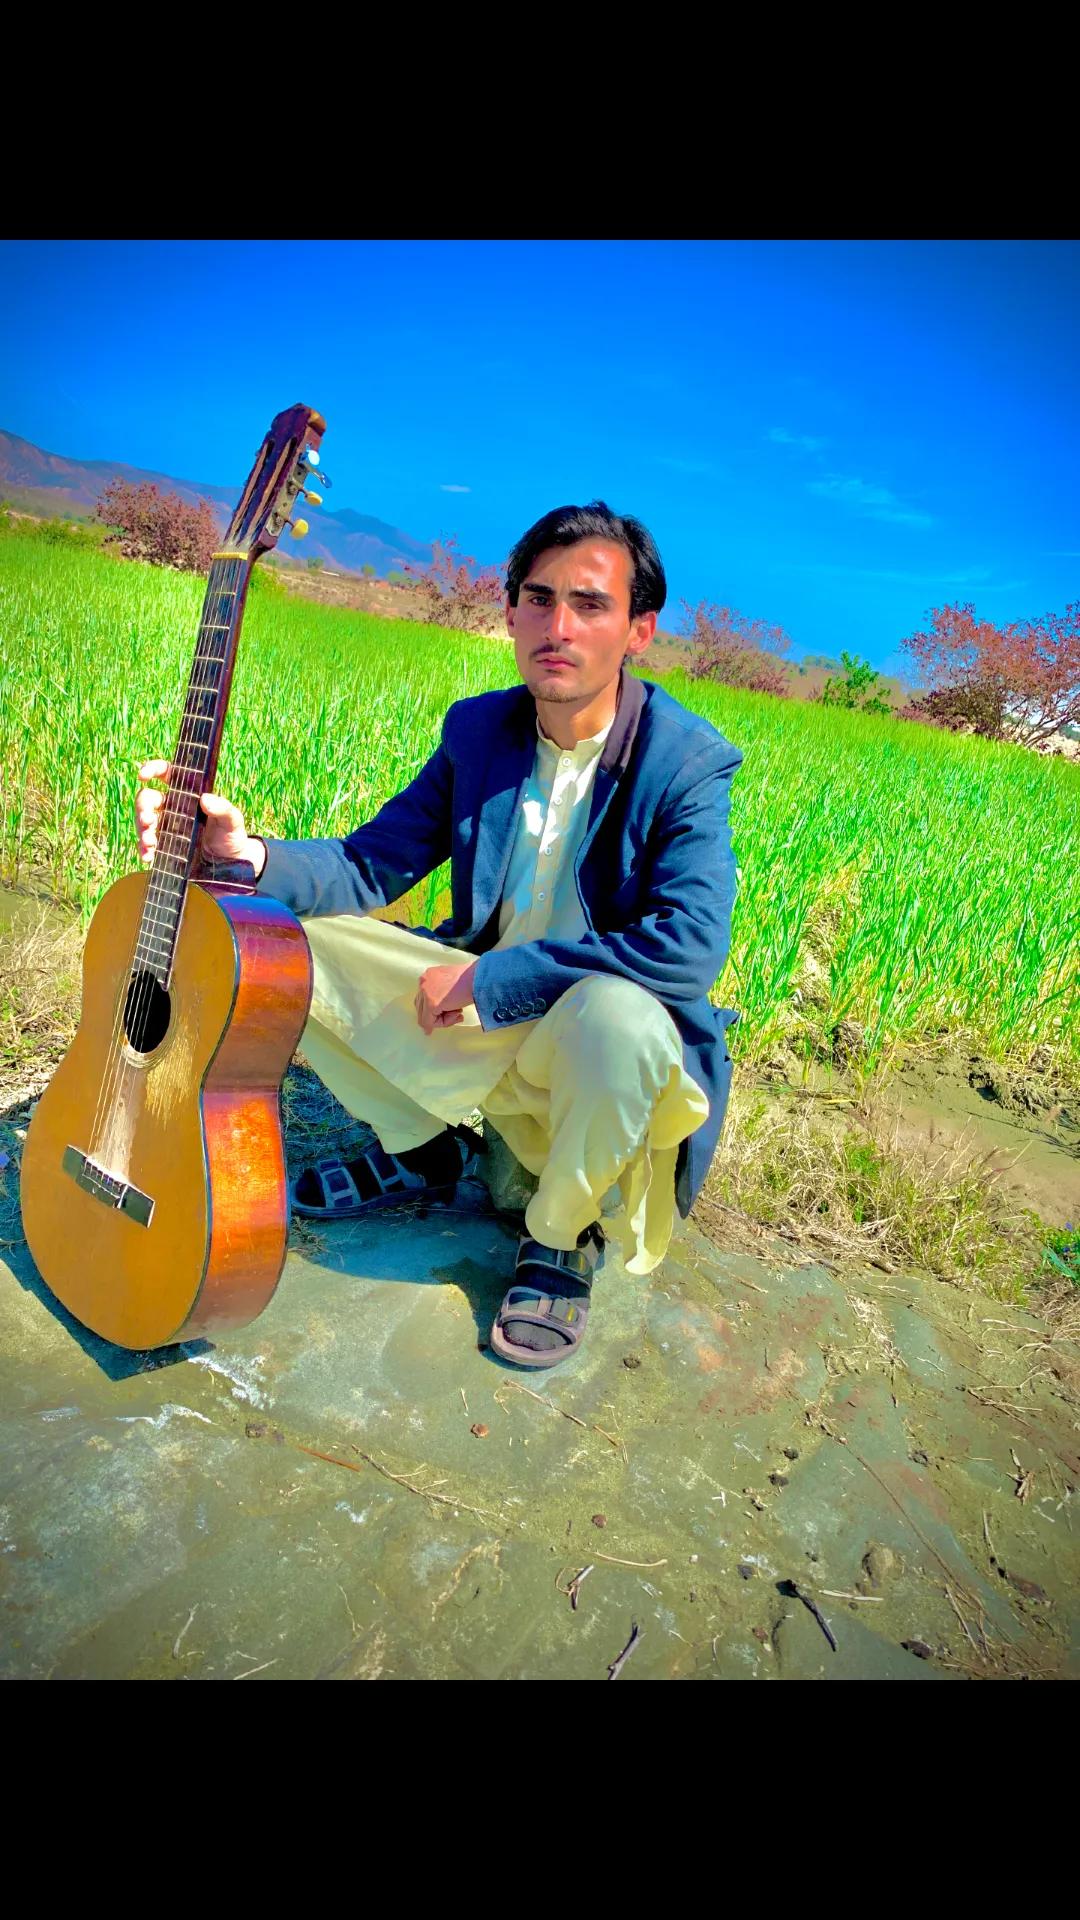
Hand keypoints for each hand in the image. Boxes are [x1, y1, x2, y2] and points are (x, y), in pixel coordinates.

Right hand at [135, 758, 265, 875]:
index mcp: (187, 793)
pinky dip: (144, 849)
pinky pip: (146, 844)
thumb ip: (223, 808)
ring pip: (143, 821)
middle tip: (148, 820)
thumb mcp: (232, 820)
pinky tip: (147, 856)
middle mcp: (173, 806)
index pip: (166, 773)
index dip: (152, 769)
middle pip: (148, 798)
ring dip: (142, 830)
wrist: (230, 861)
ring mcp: (166, 826)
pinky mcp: (163, 845)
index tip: (143, 776)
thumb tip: (206, 799)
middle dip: (143, 807)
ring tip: (150, 841)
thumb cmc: (231, 834)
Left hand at [414, 960, 477, 1034]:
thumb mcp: (452, 983)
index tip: (451, 1011)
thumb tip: (440, 1010)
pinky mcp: (431, 1004)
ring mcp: (425, 993)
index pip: (424, 998)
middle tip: (457, 1014)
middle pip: (422, 1008)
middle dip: (439, 1015)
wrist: (479, 978)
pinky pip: (430, 1023)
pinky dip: (444, 1023)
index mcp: (428, 975)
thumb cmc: (472, 979)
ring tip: (459, 1013)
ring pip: (425, 1017)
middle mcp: (423, 982)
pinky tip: (458, 1015)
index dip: (437, 1009)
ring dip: (443, 1019)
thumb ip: (442, 993)